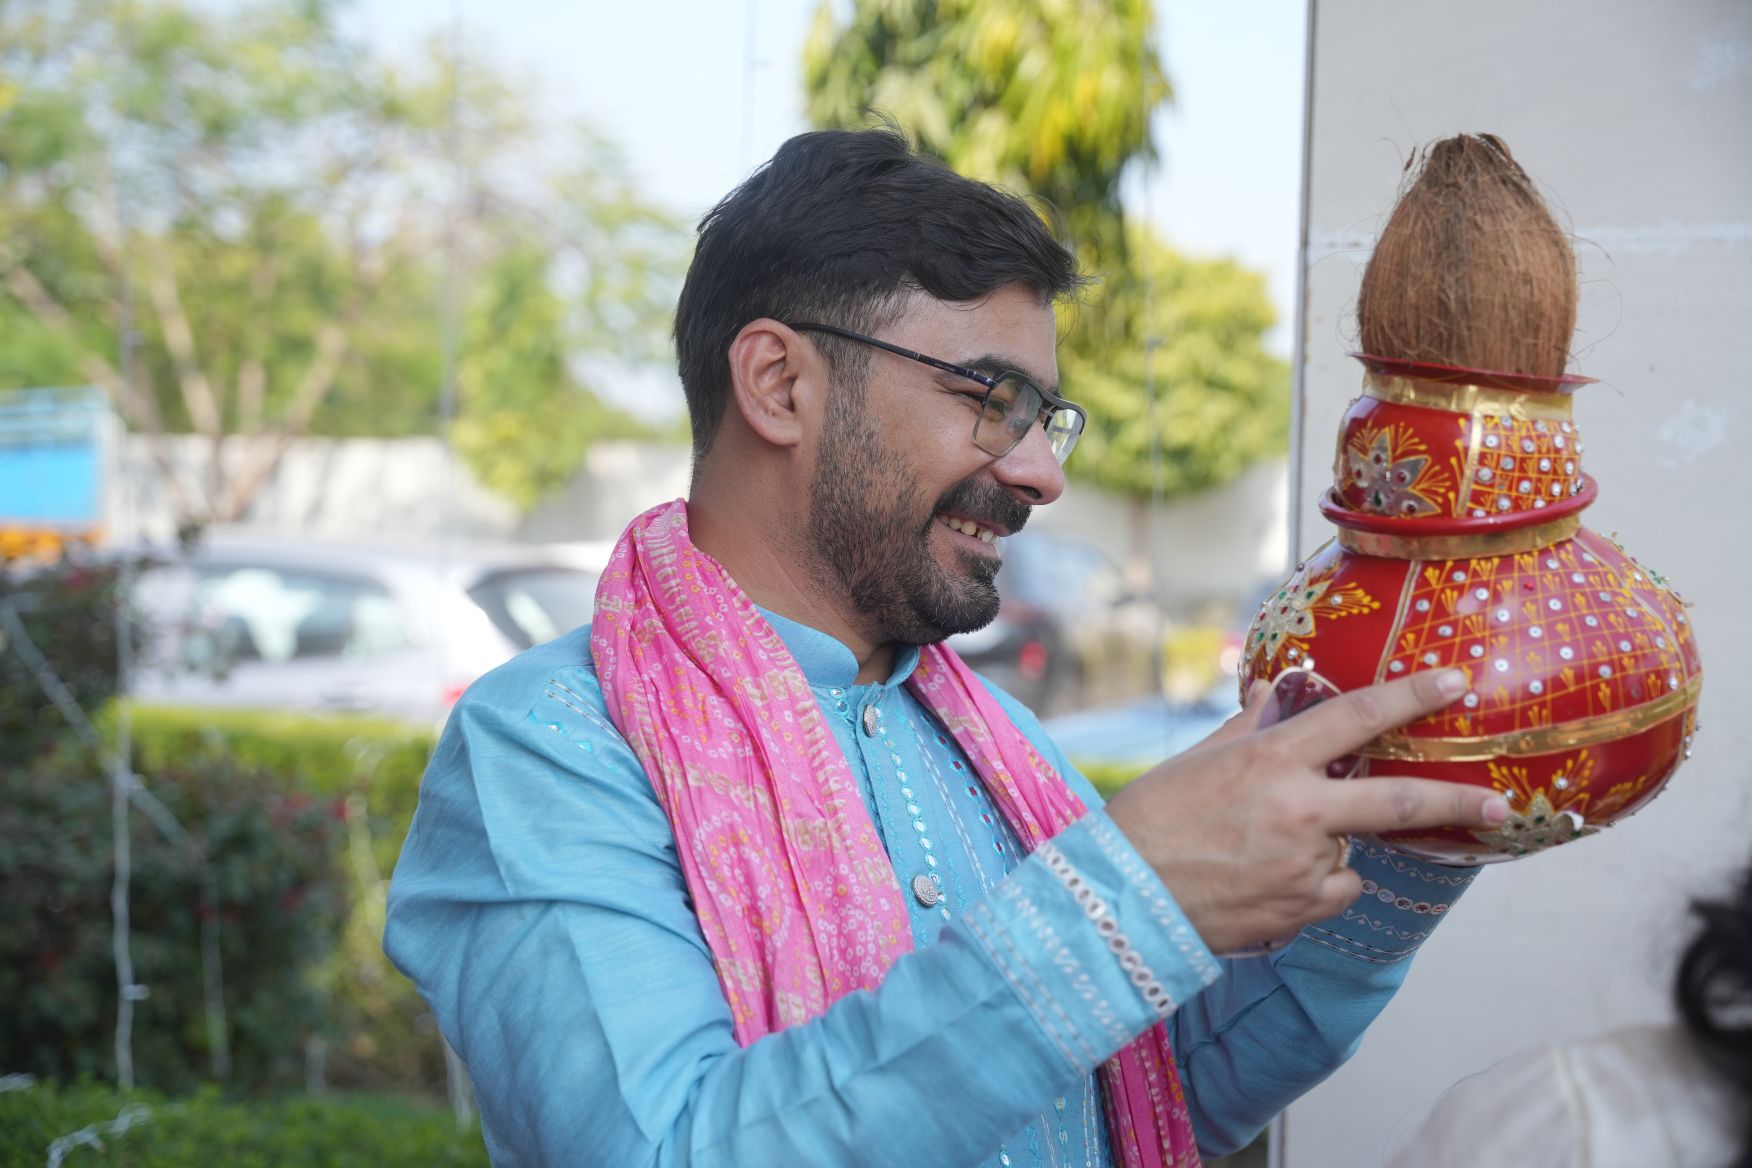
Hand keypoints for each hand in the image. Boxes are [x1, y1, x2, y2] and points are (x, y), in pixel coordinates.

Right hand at [1103, 668, 1506, 955]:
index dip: (1411, 695)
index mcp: (1271, 761)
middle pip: (1398, 803)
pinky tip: (1270, 880)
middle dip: (1456, 801)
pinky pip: (1336, 887)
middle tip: (1496, 803)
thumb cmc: (1149, 821)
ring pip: (1349, 847)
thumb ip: (1248, 728)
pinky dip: (1318, 881)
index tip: (1454, 680)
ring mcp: (1304, 865)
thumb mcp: (1197, 760)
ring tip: (1260, 849)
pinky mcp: (1302, 910)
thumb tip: (1276, 696)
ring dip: (1326, 841)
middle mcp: (1299, 811)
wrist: (1121, 900)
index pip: (1356, 717)